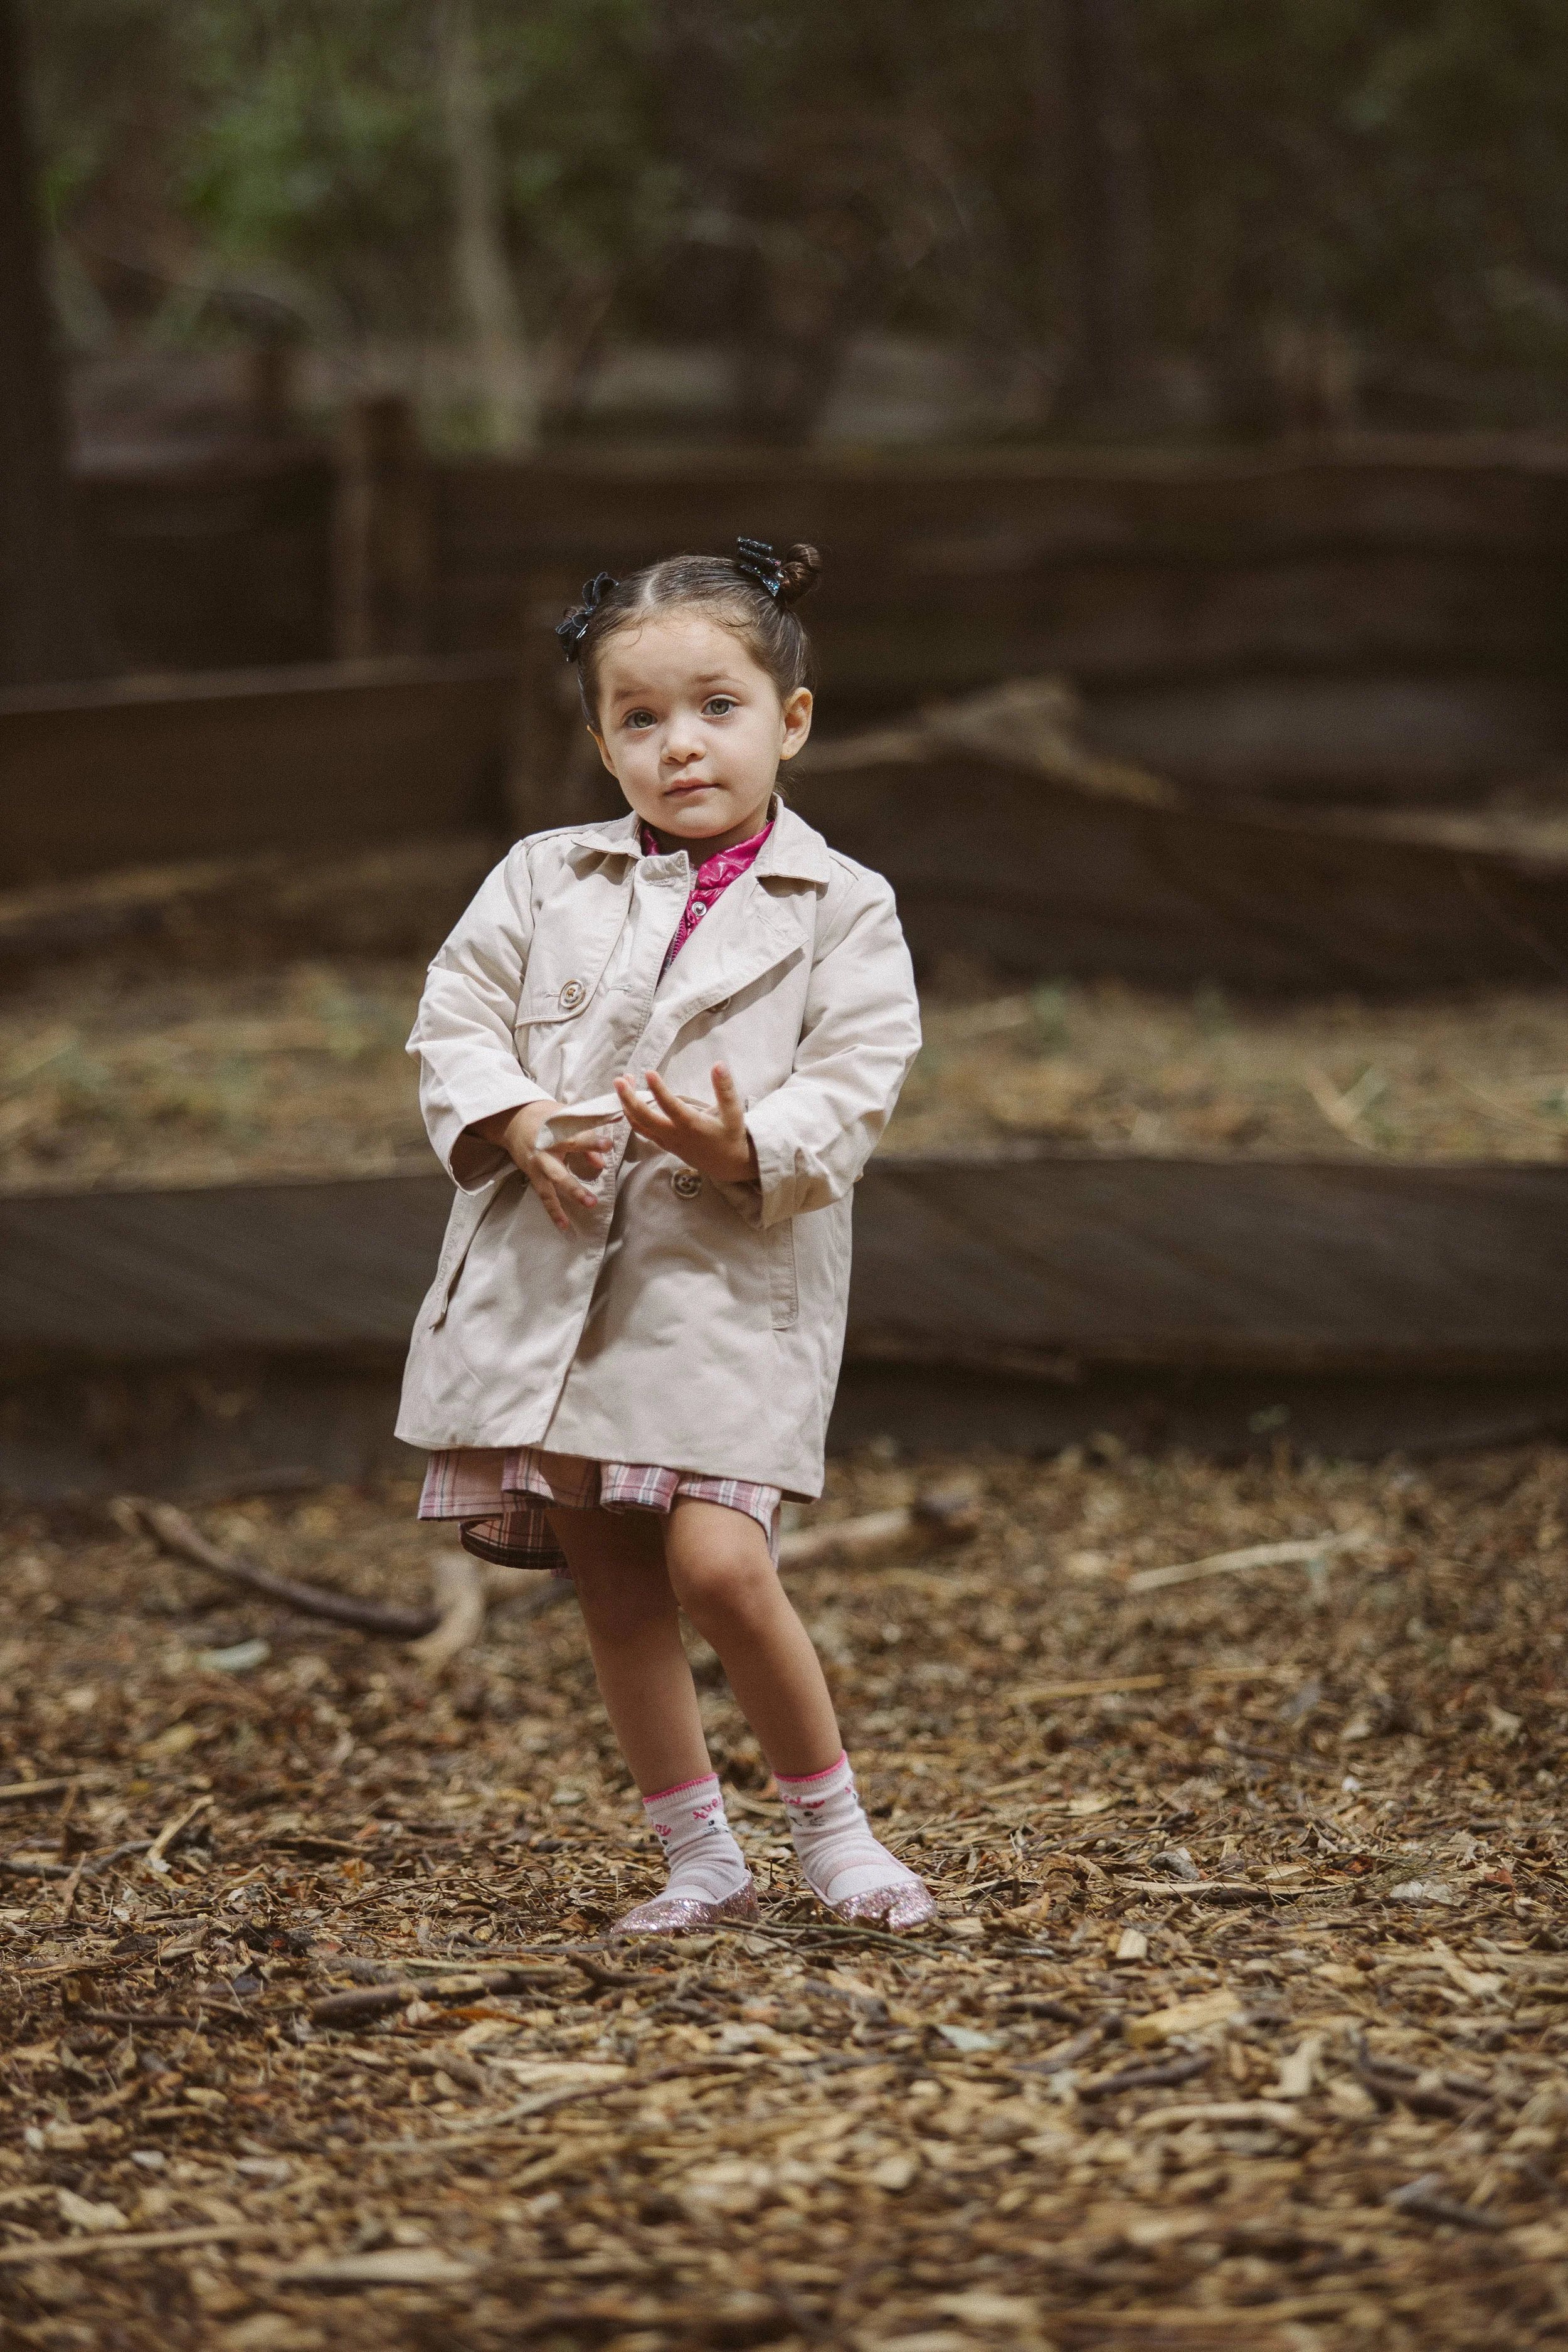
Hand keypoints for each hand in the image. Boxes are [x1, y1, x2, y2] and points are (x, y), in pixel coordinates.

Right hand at [471, 1100, 614, 1233]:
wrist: (512, 1120)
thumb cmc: (546, 1117)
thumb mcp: (565, 1118)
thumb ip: (585, 1136)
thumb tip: (601, 1162)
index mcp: (553, 1133)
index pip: (575, 1137)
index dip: (591, 1142)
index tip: (608, 1145)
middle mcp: (544, 1152)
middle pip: (559, 1171)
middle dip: (575, 1186)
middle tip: (593, 1198)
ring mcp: (537, 1166)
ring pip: (552, 1186)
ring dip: (570, 1197)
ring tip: (589, 1205)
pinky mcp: (533, 1176)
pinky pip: (544, 1196)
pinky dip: (553, 1211)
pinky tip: (563, 1224)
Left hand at [615, 1063, 758, 1185]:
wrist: (728, 1164)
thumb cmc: (731, 1136)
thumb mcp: (734, 1113)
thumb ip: (725, 1089)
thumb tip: (718, 1064)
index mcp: (693, 1126)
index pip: (671, 1107)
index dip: (658, 1090)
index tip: (648, 1072)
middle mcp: (675, 1135)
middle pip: (644, 1118)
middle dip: (628, 1099)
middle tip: (619, 1079)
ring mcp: (666, 1141)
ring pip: (638, 1125)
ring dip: (626, 1105)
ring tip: (623, 1083)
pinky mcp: (663, 1144)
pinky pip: (641, 1130)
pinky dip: (630, 1116)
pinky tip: (627, 1100)